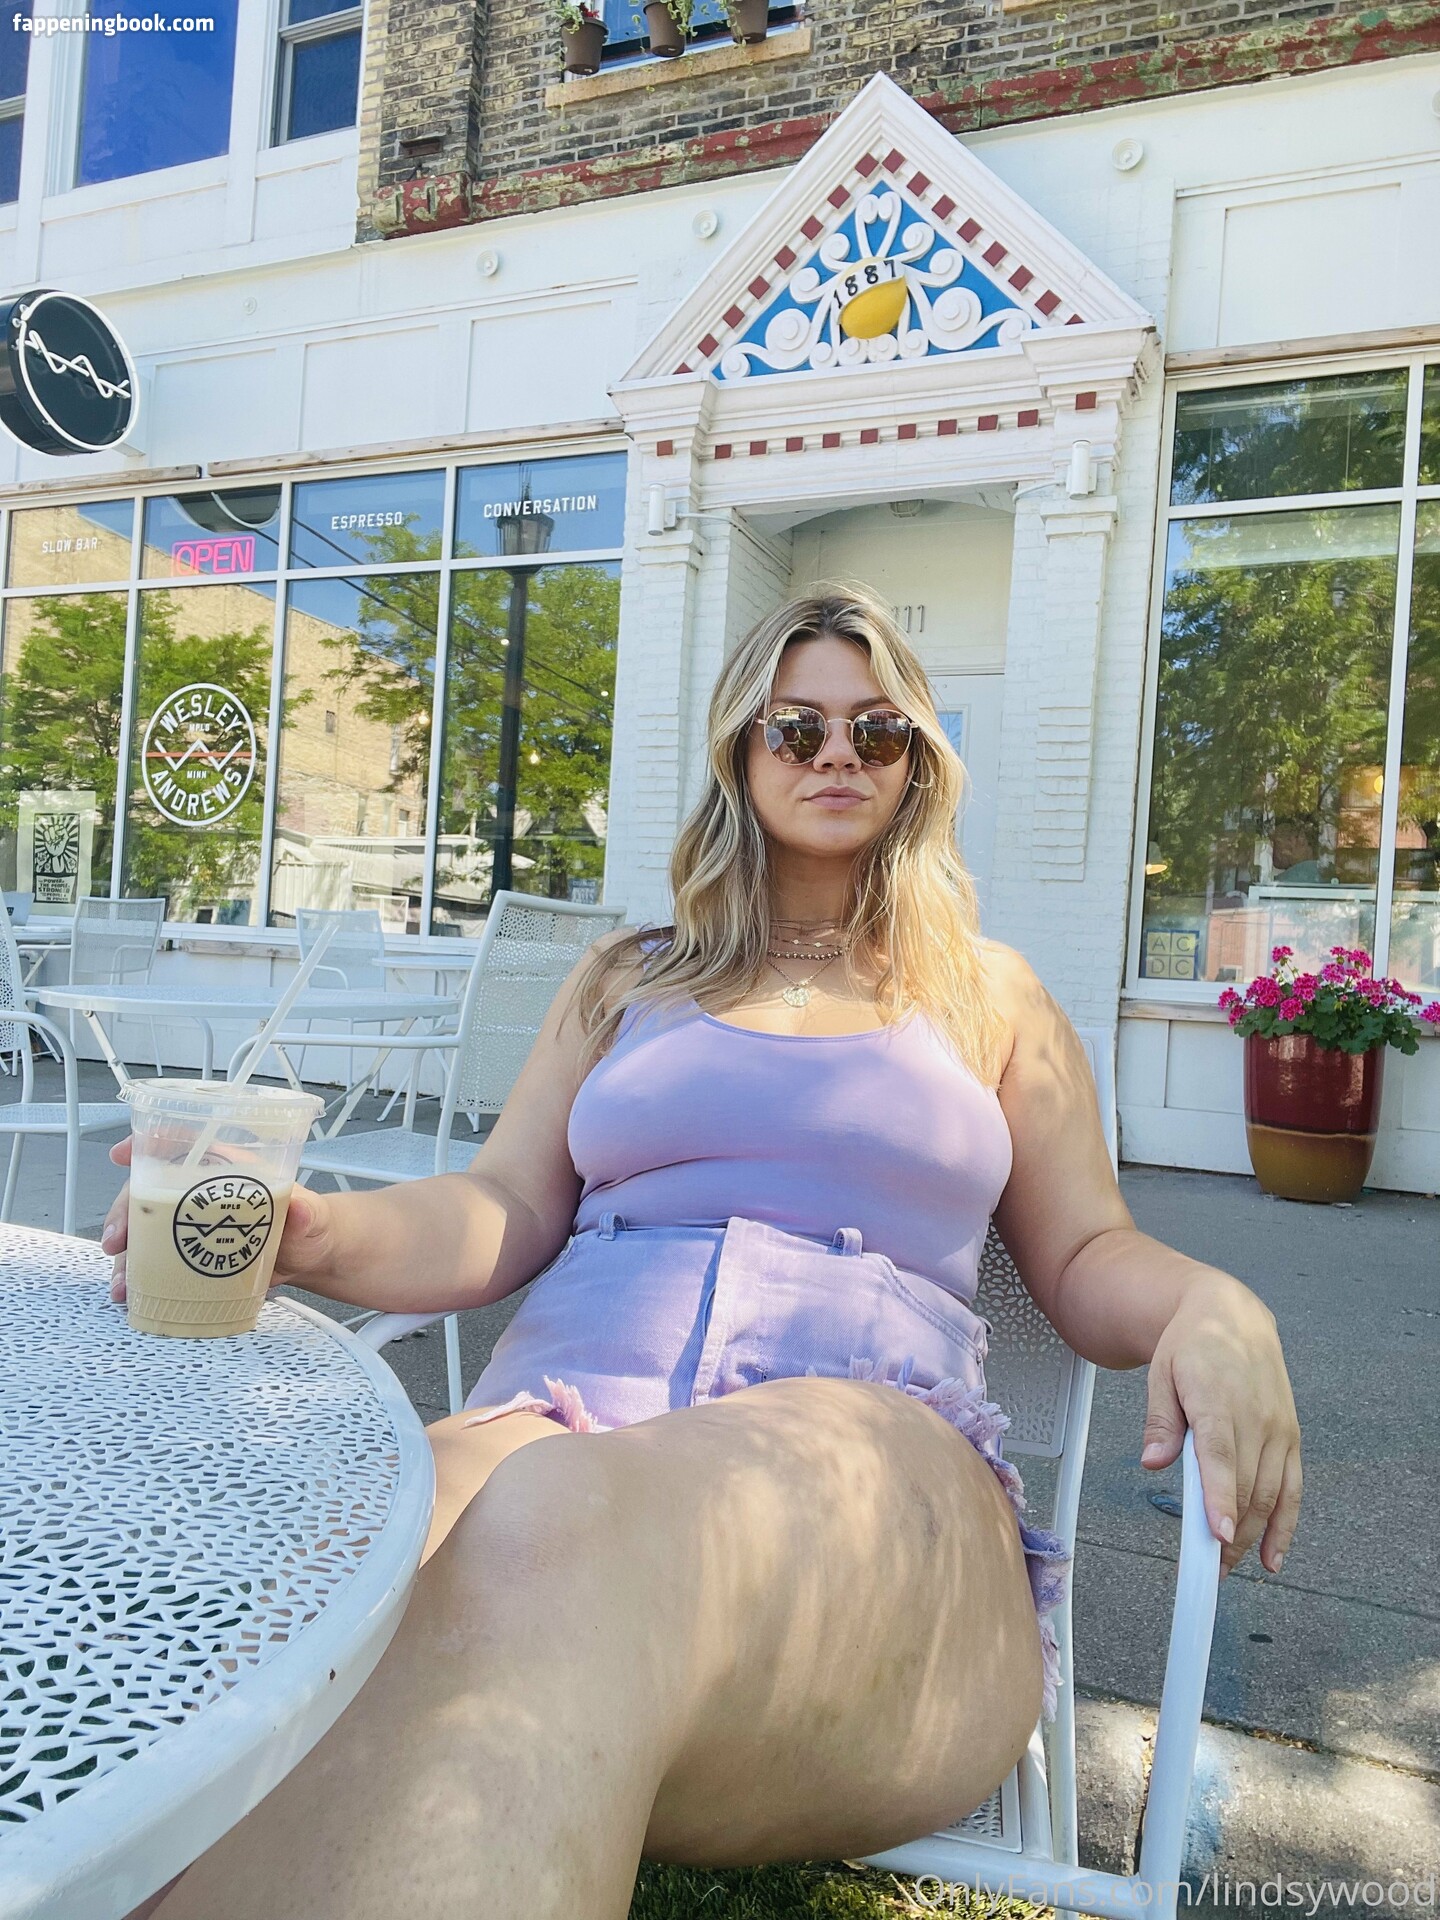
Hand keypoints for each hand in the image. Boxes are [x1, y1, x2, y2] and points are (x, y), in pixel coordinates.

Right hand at [102, 1137, 337, 1302]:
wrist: (311, 1258)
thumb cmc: (308, 1222)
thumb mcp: (311, 1215)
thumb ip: (307, 1212)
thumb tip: (300, 1208)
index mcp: (226, 1168)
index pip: (180, 1143)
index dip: (148, 1143)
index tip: (123, 1154)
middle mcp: (200, 1192)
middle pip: (150, 1191)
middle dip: (125, 1212)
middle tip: (117, 1240)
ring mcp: (190, 1224)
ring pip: (145, 1231)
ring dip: (126, 1254)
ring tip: (122, 1282)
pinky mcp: (191, 1255)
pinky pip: (154, 1261)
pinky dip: (138, 1276)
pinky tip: (130, 1292)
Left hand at [1140, 1269, 1301, 1579]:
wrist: (1233, 1315)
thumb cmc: (1192, 1346)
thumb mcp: (1161, 1374)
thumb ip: (1160, 1422)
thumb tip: (1152, 1462)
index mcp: (1218, 1400)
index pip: (1221, 1458)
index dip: (1221, 1499)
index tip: (1219, 1535)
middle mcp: (1256, 1417)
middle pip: (1247, 1487)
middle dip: (1229, 1534)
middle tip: (1206, 1570)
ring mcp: (1279, 1429)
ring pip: (1271, 1494)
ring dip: (1252, 1537)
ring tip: (1227, 1567)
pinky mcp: (1292, 1437)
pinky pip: (1293, 1488)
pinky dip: (1285, 1525)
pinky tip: (1272, 1556)